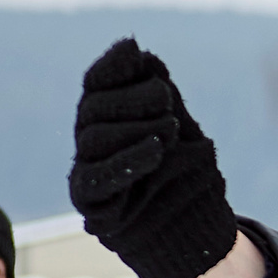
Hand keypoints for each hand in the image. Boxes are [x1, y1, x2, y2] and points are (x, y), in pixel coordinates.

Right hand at [70, 38, 240, 277]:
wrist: (191, 227)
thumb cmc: (182, 171)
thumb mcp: (176, 124)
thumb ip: (157, 90)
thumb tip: (135, 50)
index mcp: (108, 118)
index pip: (96, 84)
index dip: (110, 67)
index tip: (133, 53)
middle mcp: (90, 141)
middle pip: (93, 109)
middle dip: (130, 97)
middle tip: (165, 97)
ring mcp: (87, 172)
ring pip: (93, 139)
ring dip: (133, 126)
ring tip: (170, 125)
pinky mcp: (91, 202)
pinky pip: (99, 178)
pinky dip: (128, 160)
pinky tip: (157, 148)